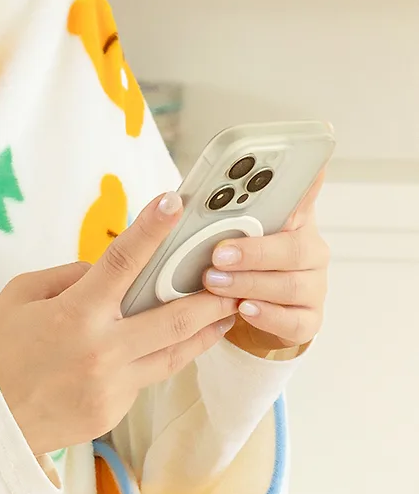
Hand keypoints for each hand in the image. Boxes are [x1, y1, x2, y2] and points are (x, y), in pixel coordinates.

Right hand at [0, 191, 238, 455]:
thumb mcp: (21, 297)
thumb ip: (70, 278)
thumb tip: (107, 271)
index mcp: (74, 315)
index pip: (121, 263)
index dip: (152, 230)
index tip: (177, 202)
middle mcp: (100, 351)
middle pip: (175, 317)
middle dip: (212, 296)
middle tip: (237, 279)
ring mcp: (111, 386)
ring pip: (174, 354)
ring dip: (205, 332)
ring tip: (226, 314)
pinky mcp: (112, 412)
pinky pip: (142, 380)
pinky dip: (150, 361)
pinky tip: (155, 350)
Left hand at [202, 171, 329, 355]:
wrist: (248, 315)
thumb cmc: (234, 268)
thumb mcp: (224, 238)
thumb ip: (216, 217)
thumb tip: (180, 196)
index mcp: (293, 221)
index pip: (304, 192)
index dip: (303, 182)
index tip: (288, 172)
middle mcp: (309, 251)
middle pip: (296, 247)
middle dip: (254, 251)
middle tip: (218, 254)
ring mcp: (313, 287)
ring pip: (291, 285)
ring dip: (250, 283)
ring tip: (215, 283)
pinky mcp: (308, 320)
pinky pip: (294, 321)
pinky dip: (267, 315)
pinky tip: (243, 308)